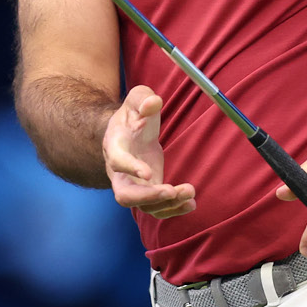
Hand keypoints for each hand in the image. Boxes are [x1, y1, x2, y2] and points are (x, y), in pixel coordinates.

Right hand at [103, 85, 195, 217]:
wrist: (128, 132)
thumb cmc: (133, 115)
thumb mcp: (136, 99)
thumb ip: (143, 98)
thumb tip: (153, 102)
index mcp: (115, 146)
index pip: (117, 161)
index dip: (130, 168)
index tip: (148, 173)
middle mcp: (119, 172)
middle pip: (124, 195)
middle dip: (148, 197)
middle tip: (171, 191)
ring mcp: (133, 185)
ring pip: (144, 206)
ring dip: (168, 203)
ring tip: (190, 191)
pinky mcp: (148, 192)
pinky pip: (157, 208)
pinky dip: (174, 209)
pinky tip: (190, 202)